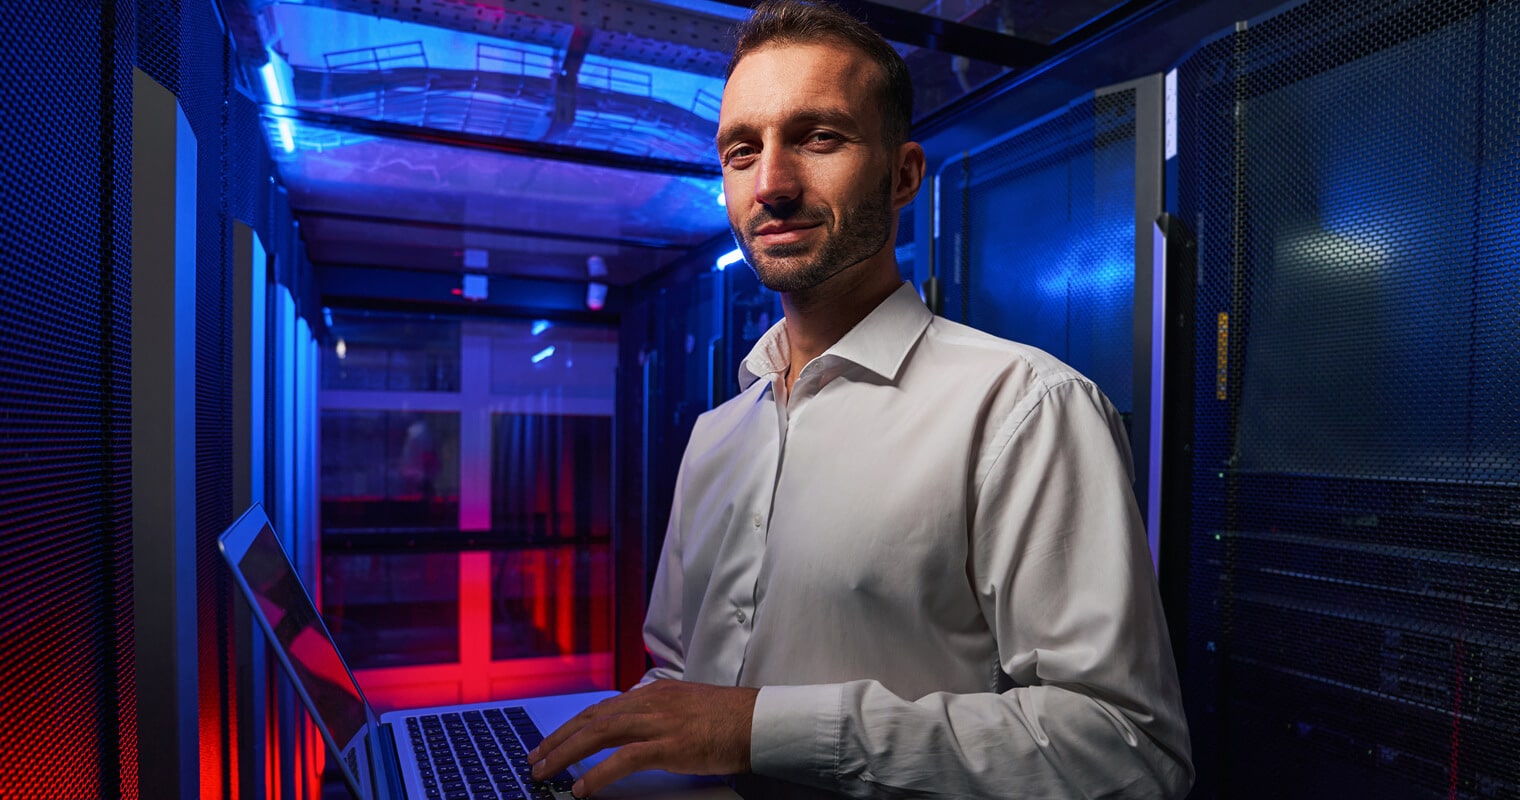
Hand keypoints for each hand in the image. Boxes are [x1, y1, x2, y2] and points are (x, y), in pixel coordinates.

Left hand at [527, 679, 758, 796]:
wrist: (760, 721)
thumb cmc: (730, 719)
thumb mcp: (687, 708)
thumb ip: (660, 715)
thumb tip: (636, 733)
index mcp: (654, 692)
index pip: (601, 708)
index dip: (572, 725)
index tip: (551, 741)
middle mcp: (650, 702)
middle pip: (591, 718)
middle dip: (558, 739)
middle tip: (534, 759)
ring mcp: (659, 722)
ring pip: (599, 733)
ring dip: (566, 754)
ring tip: (546, 773)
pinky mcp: (670, 745)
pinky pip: (624, 759)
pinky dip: (597, 774)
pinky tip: (581, 789)